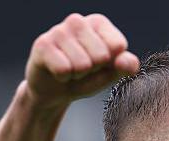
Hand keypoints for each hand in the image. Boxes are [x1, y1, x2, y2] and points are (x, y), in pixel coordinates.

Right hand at [24, 13, 139, 109]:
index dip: (110, 63)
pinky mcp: (42, 44)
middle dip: (93, 71)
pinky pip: (64, 70)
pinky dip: (64, 78)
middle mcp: (78, 21)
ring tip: (70, 70)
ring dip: (77, 75)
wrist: (55, 91)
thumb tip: (126, 61)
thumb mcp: (111, 74)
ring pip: (83, 65)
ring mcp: (58, 31)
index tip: (99, 63)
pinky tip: (57, 72)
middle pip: (101, 56)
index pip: (118, 46)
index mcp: (98, 22)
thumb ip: (126, 67)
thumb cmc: (86, 78)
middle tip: (82, 69)